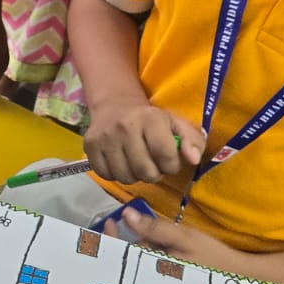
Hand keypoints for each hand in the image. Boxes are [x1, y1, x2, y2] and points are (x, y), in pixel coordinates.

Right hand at [84, 97, 205, 184]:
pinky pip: (106, 175)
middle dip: (153, 174)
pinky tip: (120, 162)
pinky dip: (115, 174)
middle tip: (152, 164)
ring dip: (134, 176)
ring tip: (136, 163)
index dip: (171, 165)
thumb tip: (194, 159)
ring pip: (125, 177)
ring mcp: (105, 137)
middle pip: (145, 172)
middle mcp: (125, 127)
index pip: (166, 156)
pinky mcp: (89, 146)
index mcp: (151, 119)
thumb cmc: (151, 120)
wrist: (115, 106)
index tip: (169, 161)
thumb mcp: (176, 124)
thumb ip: (193, 141)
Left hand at [118, 208, 253, 278]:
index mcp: (152, 271)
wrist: (239, 278)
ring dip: (128, 249)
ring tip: (124, 232)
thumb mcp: (184, 237)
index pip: (121, 255)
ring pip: (135, 265)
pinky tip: (144, 245)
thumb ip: (154, 228)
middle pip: (125, 262)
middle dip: (116, 245)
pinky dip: (142, 256)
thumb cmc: (212, 257)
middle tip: (111, 225)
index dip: (111, 238)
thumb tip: (126, 214)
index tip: (108, 221)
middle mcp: (151, 282)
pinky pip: (147, 269)